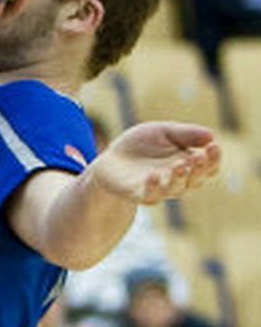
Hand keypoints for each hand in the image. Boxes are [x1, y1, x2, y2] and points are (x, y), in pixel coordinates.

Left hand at [91, 122, 220, 203]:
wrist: (112, 159)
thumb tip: (211, 136)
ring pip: (175, 189)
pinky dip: (153, 187)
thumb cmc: (143, 144)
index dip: (213, 158)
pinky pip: (149, 195)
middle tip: (199, 155)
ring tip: (181, 164)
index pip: (208, 166)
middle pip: (196, 180)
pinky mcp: (138, 194)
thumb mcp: (164, 132)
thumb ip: (186, 134)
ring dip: (179, 177)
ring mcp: (159, 189)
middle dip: (199, 168)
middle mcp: (178, 181)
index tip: (214, 146)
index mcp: (189, 164)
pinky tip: (154, 176)